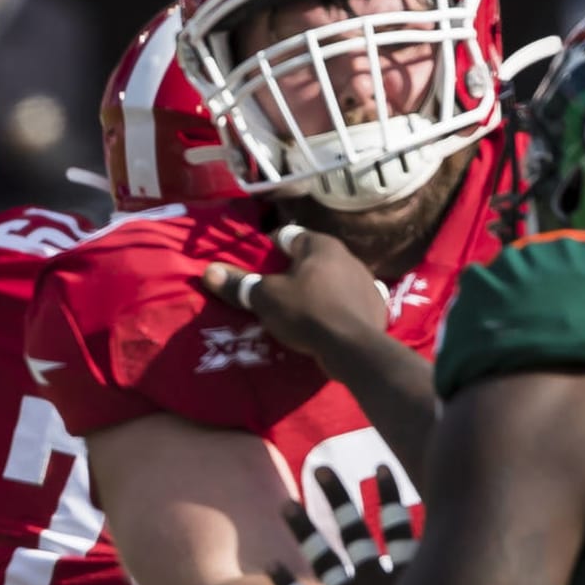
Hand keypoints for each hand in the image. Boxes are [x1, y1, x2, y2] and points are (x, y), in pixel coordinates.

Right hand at [200, 225, 392, 363]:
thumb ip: (238, 283)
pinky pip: (348, 300)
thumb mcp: (265, 298)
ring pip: (330, 279)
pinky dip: (335, 306)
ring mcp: (366, 280)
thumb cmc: (306, 313)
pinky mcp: (375, 304)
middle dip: (290, 272)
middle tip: (271, 293)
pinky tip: (324, 322)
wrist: (353, 348)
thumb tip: (209, 271)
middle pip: (309, 258)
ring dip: (315, 289)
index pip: (286, 236)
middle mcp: (347, 255)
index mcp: (321, 245)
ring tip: (297, 310)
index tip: (254, 268)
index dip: (266, 250)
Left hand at [268, 465, 413, 584]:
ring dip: (303, 530)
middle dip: (336, 497)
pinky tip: (268, 564)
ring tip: (286, 504)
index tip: (377, 466)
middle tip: (319, 467)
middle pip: (353, 531)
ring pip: (321, 560)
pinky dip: (283, 584)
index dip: (388, 495)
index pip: (400, 527)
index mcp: (414, 584)